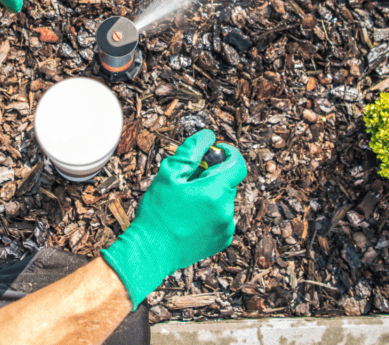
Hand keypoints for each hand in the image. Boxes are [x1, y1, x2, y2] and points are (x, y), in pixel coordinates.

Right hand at [100, 129, 247, 308]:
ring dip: (210, 195)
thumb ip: (192, 150)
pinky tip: (189, 218)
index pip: (237, 163)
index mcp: (215, 191)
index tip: (213, 151)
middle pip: (228, 181)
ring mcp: (226, 227)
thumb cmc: (157, 213)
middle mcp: (226, 210)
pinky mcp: (222, 240)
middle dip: (211, 175)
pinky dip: (210, 212)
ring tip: (185, 203)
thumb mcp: (168, 174)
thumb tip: (208, 136)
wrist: (151, 253)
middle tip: (187, 180)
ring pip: (223, 199)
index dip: (228, 153)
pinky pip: (221, 217)